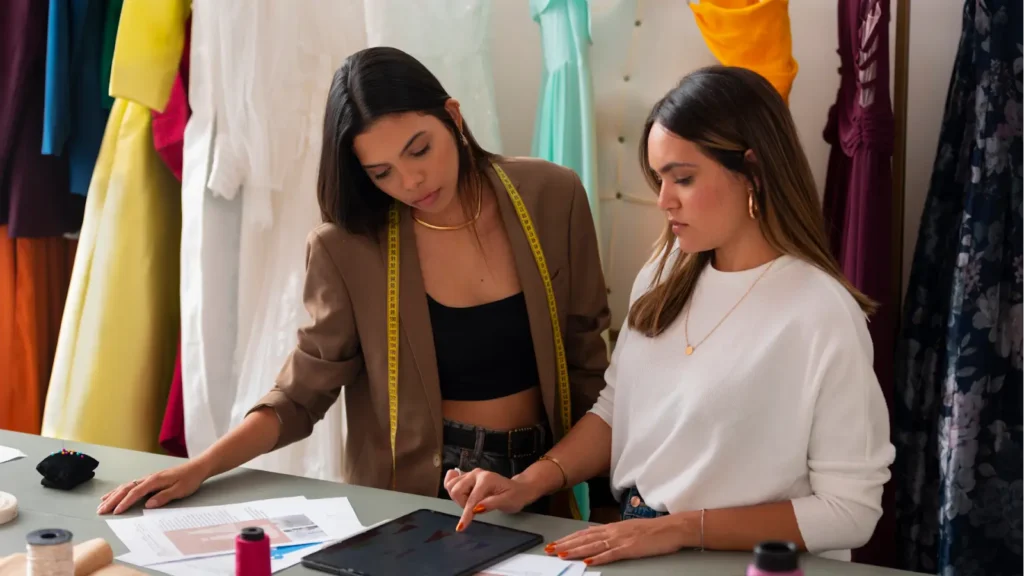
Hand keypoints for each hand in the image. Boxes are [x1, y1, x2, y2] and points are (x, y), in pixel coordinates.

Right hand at [97, 460, 209, 514]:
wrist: (196, 468)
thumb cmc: (189, 480)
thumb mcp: (180, 490)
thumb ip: (164, 497)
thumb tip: (148, 504)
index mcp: (154, 481)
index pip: (135, 492)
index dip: (125, 502)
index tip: (115, 512)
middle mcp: (148, 478)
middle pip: (126, 489)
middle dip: (112, 499)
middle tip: (100, 510)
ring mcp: (148, 478)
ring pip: (126, 486)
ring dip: (113, 495)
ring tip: (101, 504)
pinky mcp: (149, 480)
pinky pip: (131, 485)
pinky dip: (120, 490)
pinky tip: (114, 494)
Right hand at [443, 468, 543, 530]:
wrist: (518, 489)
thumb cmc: (514, 496)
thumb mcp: (507, 502)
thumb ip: (492, 504)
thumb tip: (476, 508)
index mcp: (486, 479)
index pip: (471, 499)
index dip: (466, 514)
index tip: (461, 527)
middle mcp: (476, 474)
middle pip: (456, 490)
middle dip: (463, 504)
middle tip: (476, 509)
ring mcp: (470, 474)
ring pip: (451, 486)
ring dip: (458, 499)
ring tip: (471, 503)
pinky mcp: (467, 477)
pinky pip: (451, 480)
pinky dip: (451, 488)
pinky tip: (460, 494)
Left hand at [545, 516, 691, 565]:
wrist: (672, 528)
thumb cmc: (652, 531)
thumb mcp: (626, 529)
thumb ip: (609, 533)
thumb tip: (593, 534)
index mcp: (612, 528)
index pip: (584, 534)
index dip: (568, 539)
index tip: (555, 543)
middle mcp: (613, 532)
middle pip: (584, 539)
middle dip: (565, 544)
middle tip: (549, 550)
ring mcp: (621, 540)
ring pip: (593, 546)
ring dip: (576, 551)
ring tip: (562, 554)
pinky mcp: (631, 548)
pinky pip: (612, 554)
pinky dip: (599, 558)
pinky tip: (588, 561)